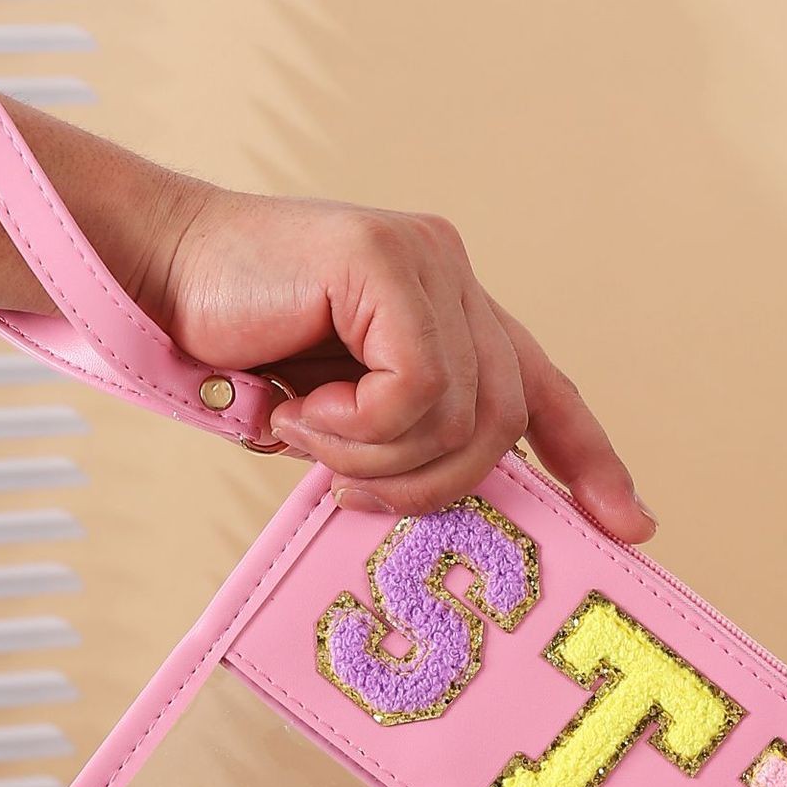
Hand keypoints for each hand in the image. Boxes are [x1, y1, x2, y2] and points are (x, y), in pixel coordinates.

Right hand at [138, 184, 656, 539]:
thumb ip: (408, 448)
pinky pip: (417, 389)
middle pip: (505, 423)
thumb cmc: (241, 357)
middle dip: (433, 483)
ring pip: (464, 415)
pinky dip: (357, 426)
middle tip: (350, 487)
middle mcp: (455, 280)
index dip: (591, 462)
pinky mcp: (388, 259)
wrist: (155, 281)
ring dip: (380, 457)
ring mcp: (427, 262)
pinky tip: (300, 406)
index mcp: (455, 317)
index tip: (631, 527)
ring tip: (311, 435)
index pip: (546, 393)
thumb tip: (460, 513)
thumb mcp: (345, 424)